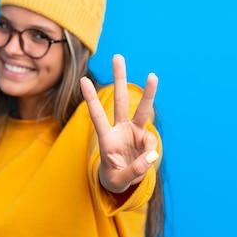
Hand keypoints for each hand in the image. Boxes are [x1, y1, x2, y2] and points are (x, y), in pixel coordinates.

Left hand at [80, 54, 158, 193]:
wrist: (123, 180)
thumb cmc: (114, 178)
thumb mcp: (119, 180)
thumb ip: (133, 170)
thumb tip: (152, 154)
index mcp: (106, 138)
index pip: (97, 116)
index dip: (91, 99)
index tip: (84, 80)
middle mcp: (119, 129)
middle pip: (120, 101)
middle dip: (119, 79)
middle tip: (117, 56)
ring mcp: (134, 131)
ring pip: (142, 109)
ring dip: (148, 92)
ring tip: (153, 75)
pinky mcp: (145, 137)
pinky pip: (152, 144)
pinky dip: (150, 155)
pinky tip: (142, 162)